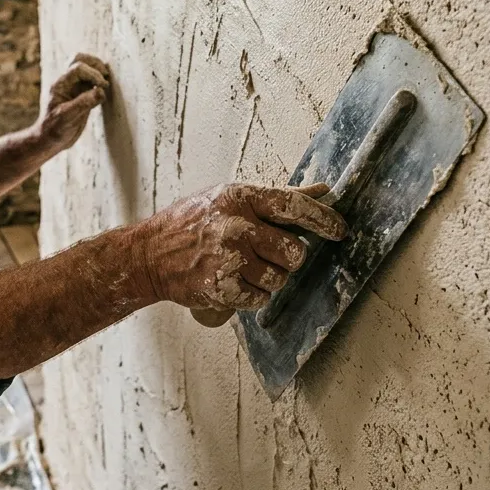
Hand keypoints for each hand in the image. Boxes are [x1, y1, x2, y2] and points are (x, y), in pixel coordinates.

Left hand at [37, 53, 110, 150]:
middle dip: (94, 63)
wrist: (51, 140)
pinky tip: (104, 90)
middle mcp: (67, 83)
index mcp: (60, 85)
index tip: (102, 86)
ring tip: (106, 82)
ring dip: (97, 70)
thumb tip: (100, 90)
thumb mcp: (67, 117)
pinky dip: (99, 81)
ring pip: (86, 66)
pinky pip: (91, 80)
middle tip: (105, 76)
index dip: (93, 74)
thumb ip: (83, 103)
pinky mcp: (82, 94)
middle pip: (79, 58)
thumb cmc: (55, 129)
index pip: (78, 68)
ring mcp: (74, 87)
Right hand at [126, 183, 346, 326]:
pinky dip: (252, 295)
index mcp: (240, 198)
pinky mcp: (223, 287)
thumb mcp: (231, 198)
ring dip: (270, 278)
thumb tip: (324, 190)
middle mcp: (237, 226)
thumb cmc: (193, 223)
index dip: (323, 220)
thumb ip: (278, 197)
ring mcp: (230, 259)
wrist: (149, 254)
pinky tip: (234, 282)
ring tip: (245, 267)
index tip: (340, 230)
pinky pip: (260, 299)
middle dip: (289, 256)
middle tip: (268, 253)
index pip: (295, 206)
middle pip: (294, 251)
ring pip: (280, 278)